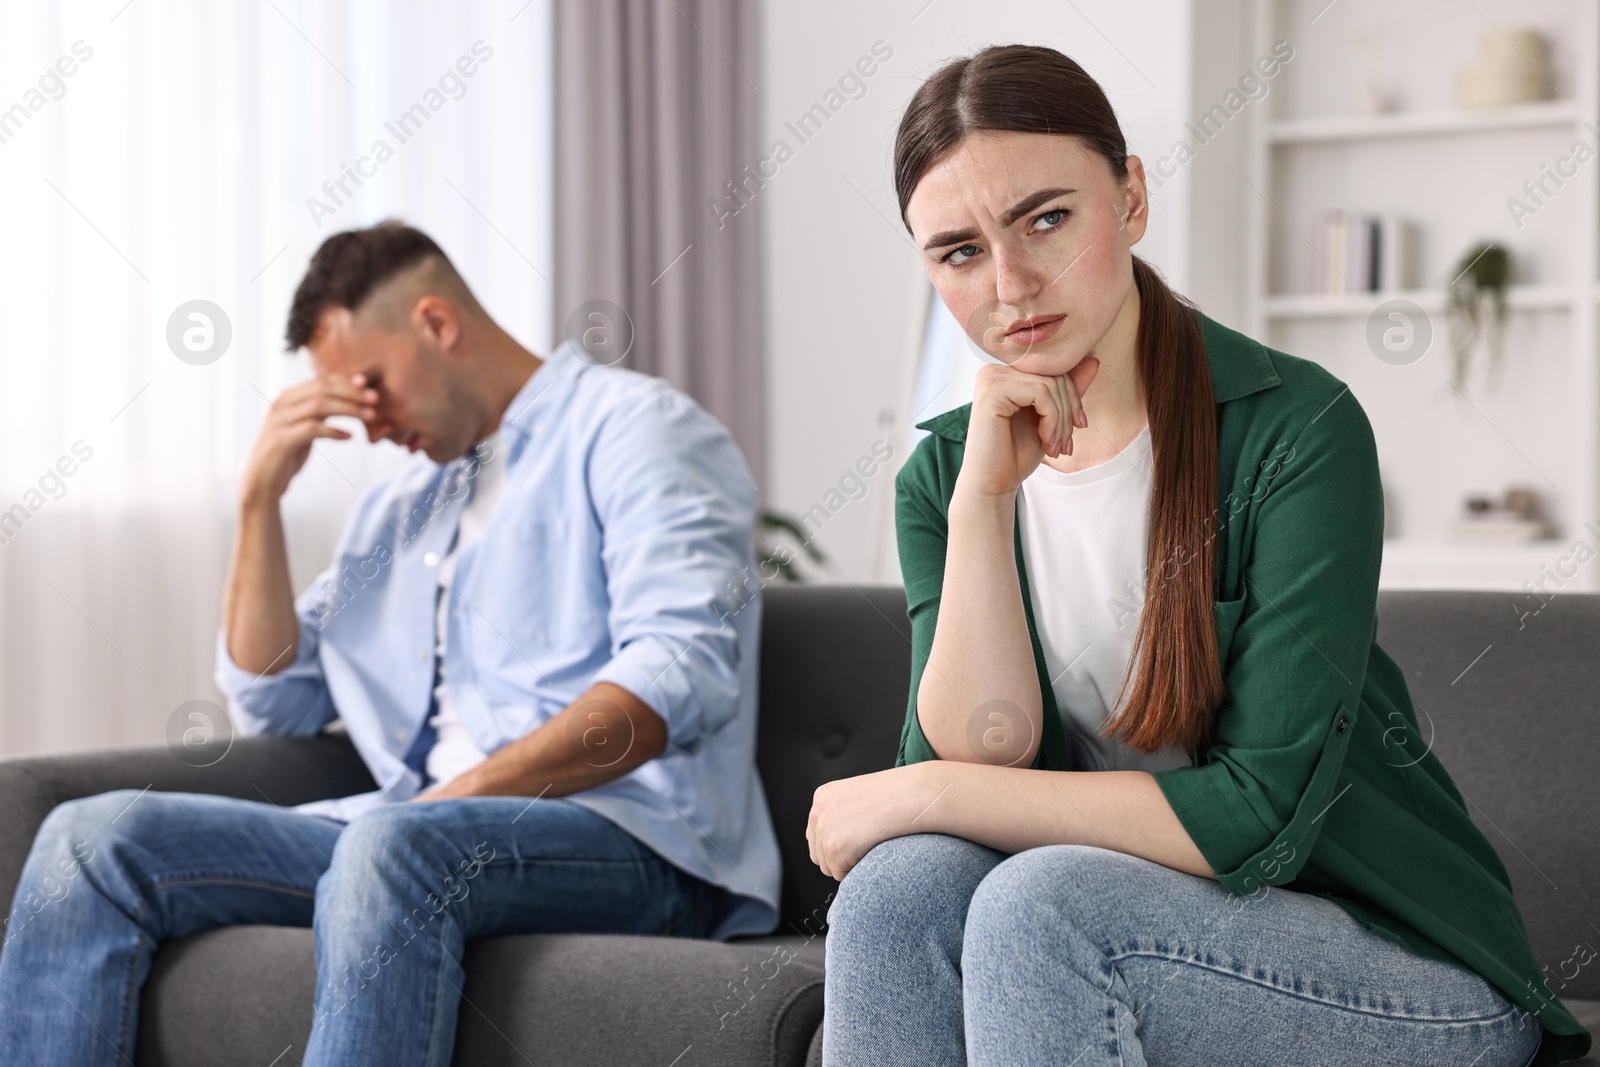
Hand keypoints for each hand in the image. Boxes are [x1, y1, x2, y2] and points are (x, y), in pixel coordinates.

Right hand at [239, 373, 379, 506]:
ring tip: (369, 417)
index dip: (346, 381)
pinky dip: (333, 431)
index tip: (368, 385)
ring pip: (318, 406)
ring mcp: (279, 422)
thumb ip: (321, 412)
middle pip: (322, 389)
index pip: (321, 381)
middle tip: (375, 399)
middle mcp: (281, 405)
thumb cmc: (288, 453)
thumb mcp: (306, 427)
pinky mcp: (280, 441)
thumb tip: (348, 398)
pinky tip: (349, 437)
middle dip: (351, 392)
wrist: (262, 482)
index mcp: (288, 397)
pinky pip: (311, 429)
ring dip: (348, 409)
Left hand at [807, 763, 937, 880]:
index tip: (859, 839)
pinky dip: (858, 869)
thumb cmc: (898, 795)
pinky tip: (873, 850)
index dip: (841, 843)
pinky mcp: (833, 848)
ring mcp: (824, 830)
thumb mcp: (861, 796)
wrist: (913, 795)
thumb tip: (842, 836)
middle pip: (819, 854)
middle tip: (868, 844)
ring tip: (872, 844)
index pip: (817, 835)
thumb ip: (844, 813)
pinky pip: (841, 875)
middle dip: (842, 857)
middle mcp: (817, 812)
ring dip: (850, 864)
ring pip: (829, 867)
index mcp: (822, 797)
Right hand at [958, 356, 1097, 498]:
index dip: (1073, 397)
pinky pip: (1040, 392)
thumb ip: (1067, 391)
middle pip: (1053, 375)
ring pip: (1049, 384)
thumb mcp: (1050, 419)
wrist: (993, 484)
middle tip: (1066, 444)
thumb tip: (1093, 360)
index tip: (1078, 427)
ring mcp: (990, 379)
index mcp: (1005, 374)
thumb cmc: (1016, 455)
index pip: (1052, 369)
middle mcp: (994, 371)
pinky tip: (1045, 441)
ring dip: (1061, 420)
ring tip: (1056, 447)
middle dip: (1068, 411)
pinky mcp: (992, 391)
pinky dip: (1052, 419)